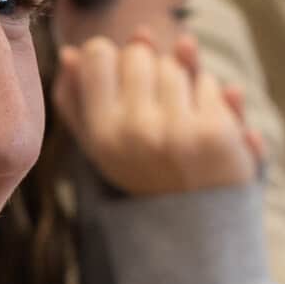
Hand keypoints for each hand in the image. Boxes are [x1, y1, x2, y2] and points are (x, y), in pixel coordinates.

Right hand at [53, 32, 263, 196]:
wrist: (197, 230)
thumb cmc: (147, 177)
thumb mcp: (103, 148)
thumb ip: (78, 103)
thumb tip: (68, 54)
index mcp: (101, 134)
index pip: (97, 53)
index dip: (114, 59)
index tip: (124, 81)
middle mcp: (134, 131)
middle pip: (140, 53)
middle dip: (151, 70)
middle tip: (156, 111)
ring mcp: (176, 131)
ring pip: (177, 65)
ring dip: (184, 85)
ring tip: (180, 125)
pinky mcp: (214, 132)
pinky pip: (211, 84)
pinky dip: (216, 101)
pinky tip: (208, 129)